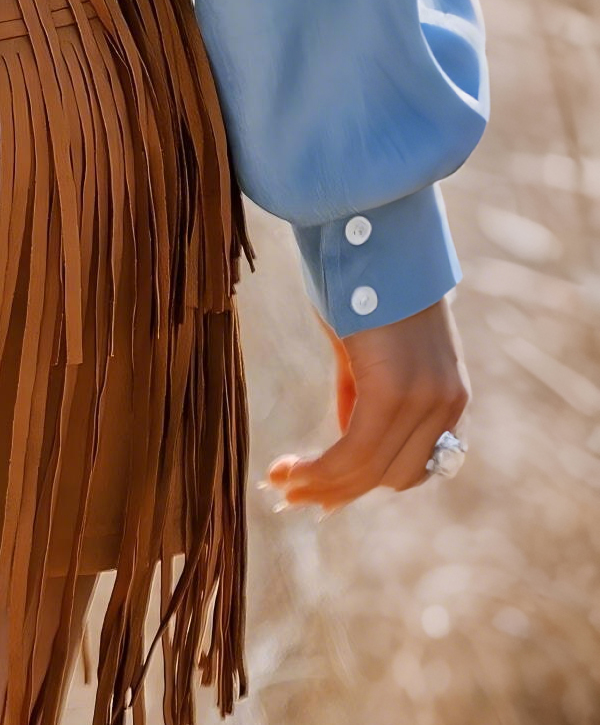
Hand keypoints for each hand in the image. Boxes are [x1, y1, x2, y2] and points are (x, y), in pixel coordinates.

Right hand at [265, 298, 469, 511]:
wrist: (367, 231)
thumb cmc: (358, 281)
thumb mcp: (365, 350)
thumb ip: (363, 392)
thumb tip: (346, 432)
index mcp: (446, 395)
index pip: (411, 466)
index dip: (362, 485)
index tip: (318, 494)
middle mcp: (446, 403)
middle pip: (393, 478)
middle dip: (339, 491)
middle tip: (289, 492)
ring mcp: (426, 399)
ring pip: (371, 472)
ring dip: (321, 485)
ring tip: (278, 484)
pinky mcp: (395, 391)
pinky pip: (354, 454)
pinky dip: (319, 471)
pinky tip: (287, 470)